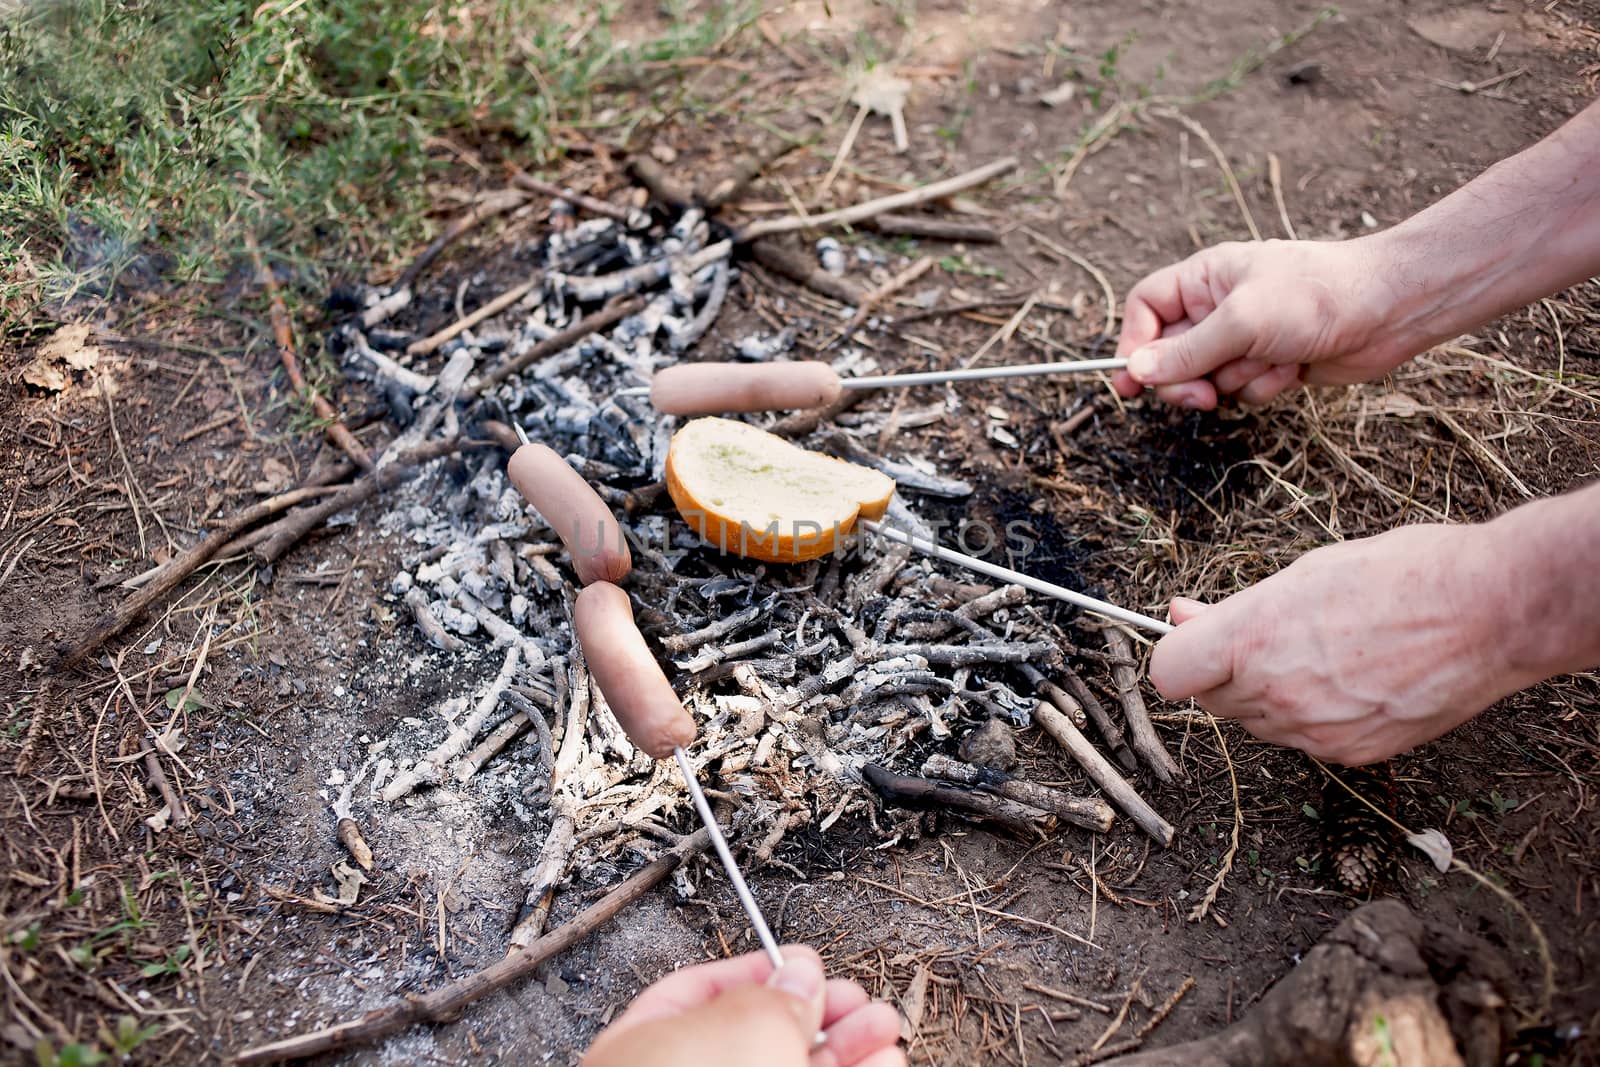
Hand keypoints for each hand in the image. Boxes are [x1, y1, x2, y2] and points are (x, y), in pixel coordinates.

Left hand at [583, 946, 904, 1066]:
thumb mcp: (736, 1028)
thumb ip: (772, 997)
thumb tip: (800, 973)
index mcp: (644, 1044)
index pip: (702, 993)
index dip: (765, 973)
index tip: (812, 967)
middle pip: (761, 1036)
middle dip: (823, 1014)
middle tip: (865, 1003)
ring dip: (848, 1049)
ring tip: (886, 1030)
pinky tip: (884, 1064)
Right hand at [1112, 238, 1405, 409]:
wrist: (1390, 310)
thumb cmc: (1317, 296)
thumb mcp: (1242, 321)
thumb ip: (1186, 351)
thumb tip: (1136, 372)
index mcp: (1205, 278)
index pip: (1145, 308)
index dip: (1133, 344)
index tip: (1132, 384)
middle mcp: (1218, 306)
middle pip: (1169, 353)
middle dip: (1187, 379)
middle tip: (1203, 397)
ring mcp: (1244, 337)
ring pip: (1207, 378)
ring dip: (1237, 379)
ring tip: (1273, 359)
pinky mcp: (1268, 363)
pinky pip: (1242, 390)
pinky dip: (1264, 386)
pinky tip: (1294, 368)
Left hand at [1148, 524, 1523, 764]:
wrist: (1495, 612)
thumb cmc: (1407, 574)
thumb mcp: (1305, 572)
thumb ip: (1237, 609)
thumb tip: (1184, 616)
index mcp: (1254, 639)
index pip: (1169, 671)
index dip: (1177, 653)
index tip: (1193, 638)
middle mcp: (1275, 692)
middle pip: (1212, 698)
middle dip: (1225, 670)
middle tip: (1267, 634)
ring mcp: (1313, 731)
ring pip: (1258, 721)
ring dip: (1269, 692)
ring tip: (1324, 649)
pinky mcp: (1350, 754)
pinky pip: (1304, 738)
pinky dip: (1313, 714)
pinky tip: (1352, 678)